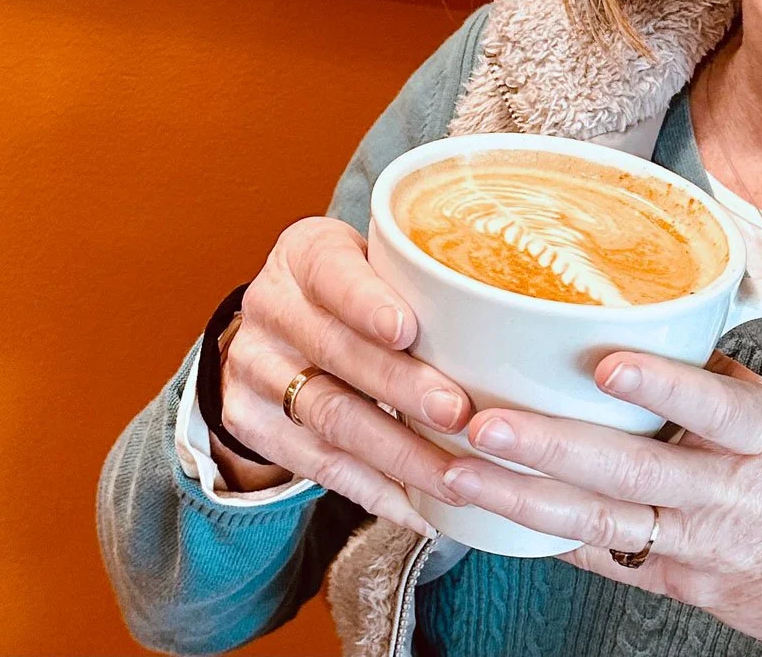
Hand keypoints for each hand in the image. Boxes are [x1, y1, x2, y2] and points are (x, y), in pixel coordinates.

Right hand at [217, 216, 473, 534]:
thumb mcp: (370, 260)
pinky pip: (316, 464)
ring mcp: (254, 367)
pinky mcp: (251, 423)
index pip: (332, 273)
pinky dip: (372, 490)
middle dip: (401, 388)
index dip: (367, 303)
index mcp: (305, 254)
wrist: (272, 327)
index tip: (408, 330)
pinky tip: (418, 507)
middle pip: (336, 352)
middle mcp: (271, 307)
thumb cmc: (349, 289)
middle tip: (458, 414)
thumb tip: (510, 317)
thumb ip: (417, 279)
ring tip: (453, 476)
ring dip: (397, 452)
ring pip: (329, 416)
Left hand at [439, 352, 761, 656]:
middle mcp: (726, 496)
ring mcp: (697, 548)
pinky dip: (548, 537)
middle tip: (483, 422)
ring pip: (599, 525)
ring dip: (522, 498)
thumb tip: (656, 321)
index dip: (660, 387)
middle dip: (547, 448)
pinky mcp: (678, 586)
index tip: (605, 366)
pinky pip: (605, 559)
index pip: (714, 409)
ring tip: (460, 472)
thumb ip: (721, 376)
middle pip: (628, 474)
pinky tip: (493, 514)